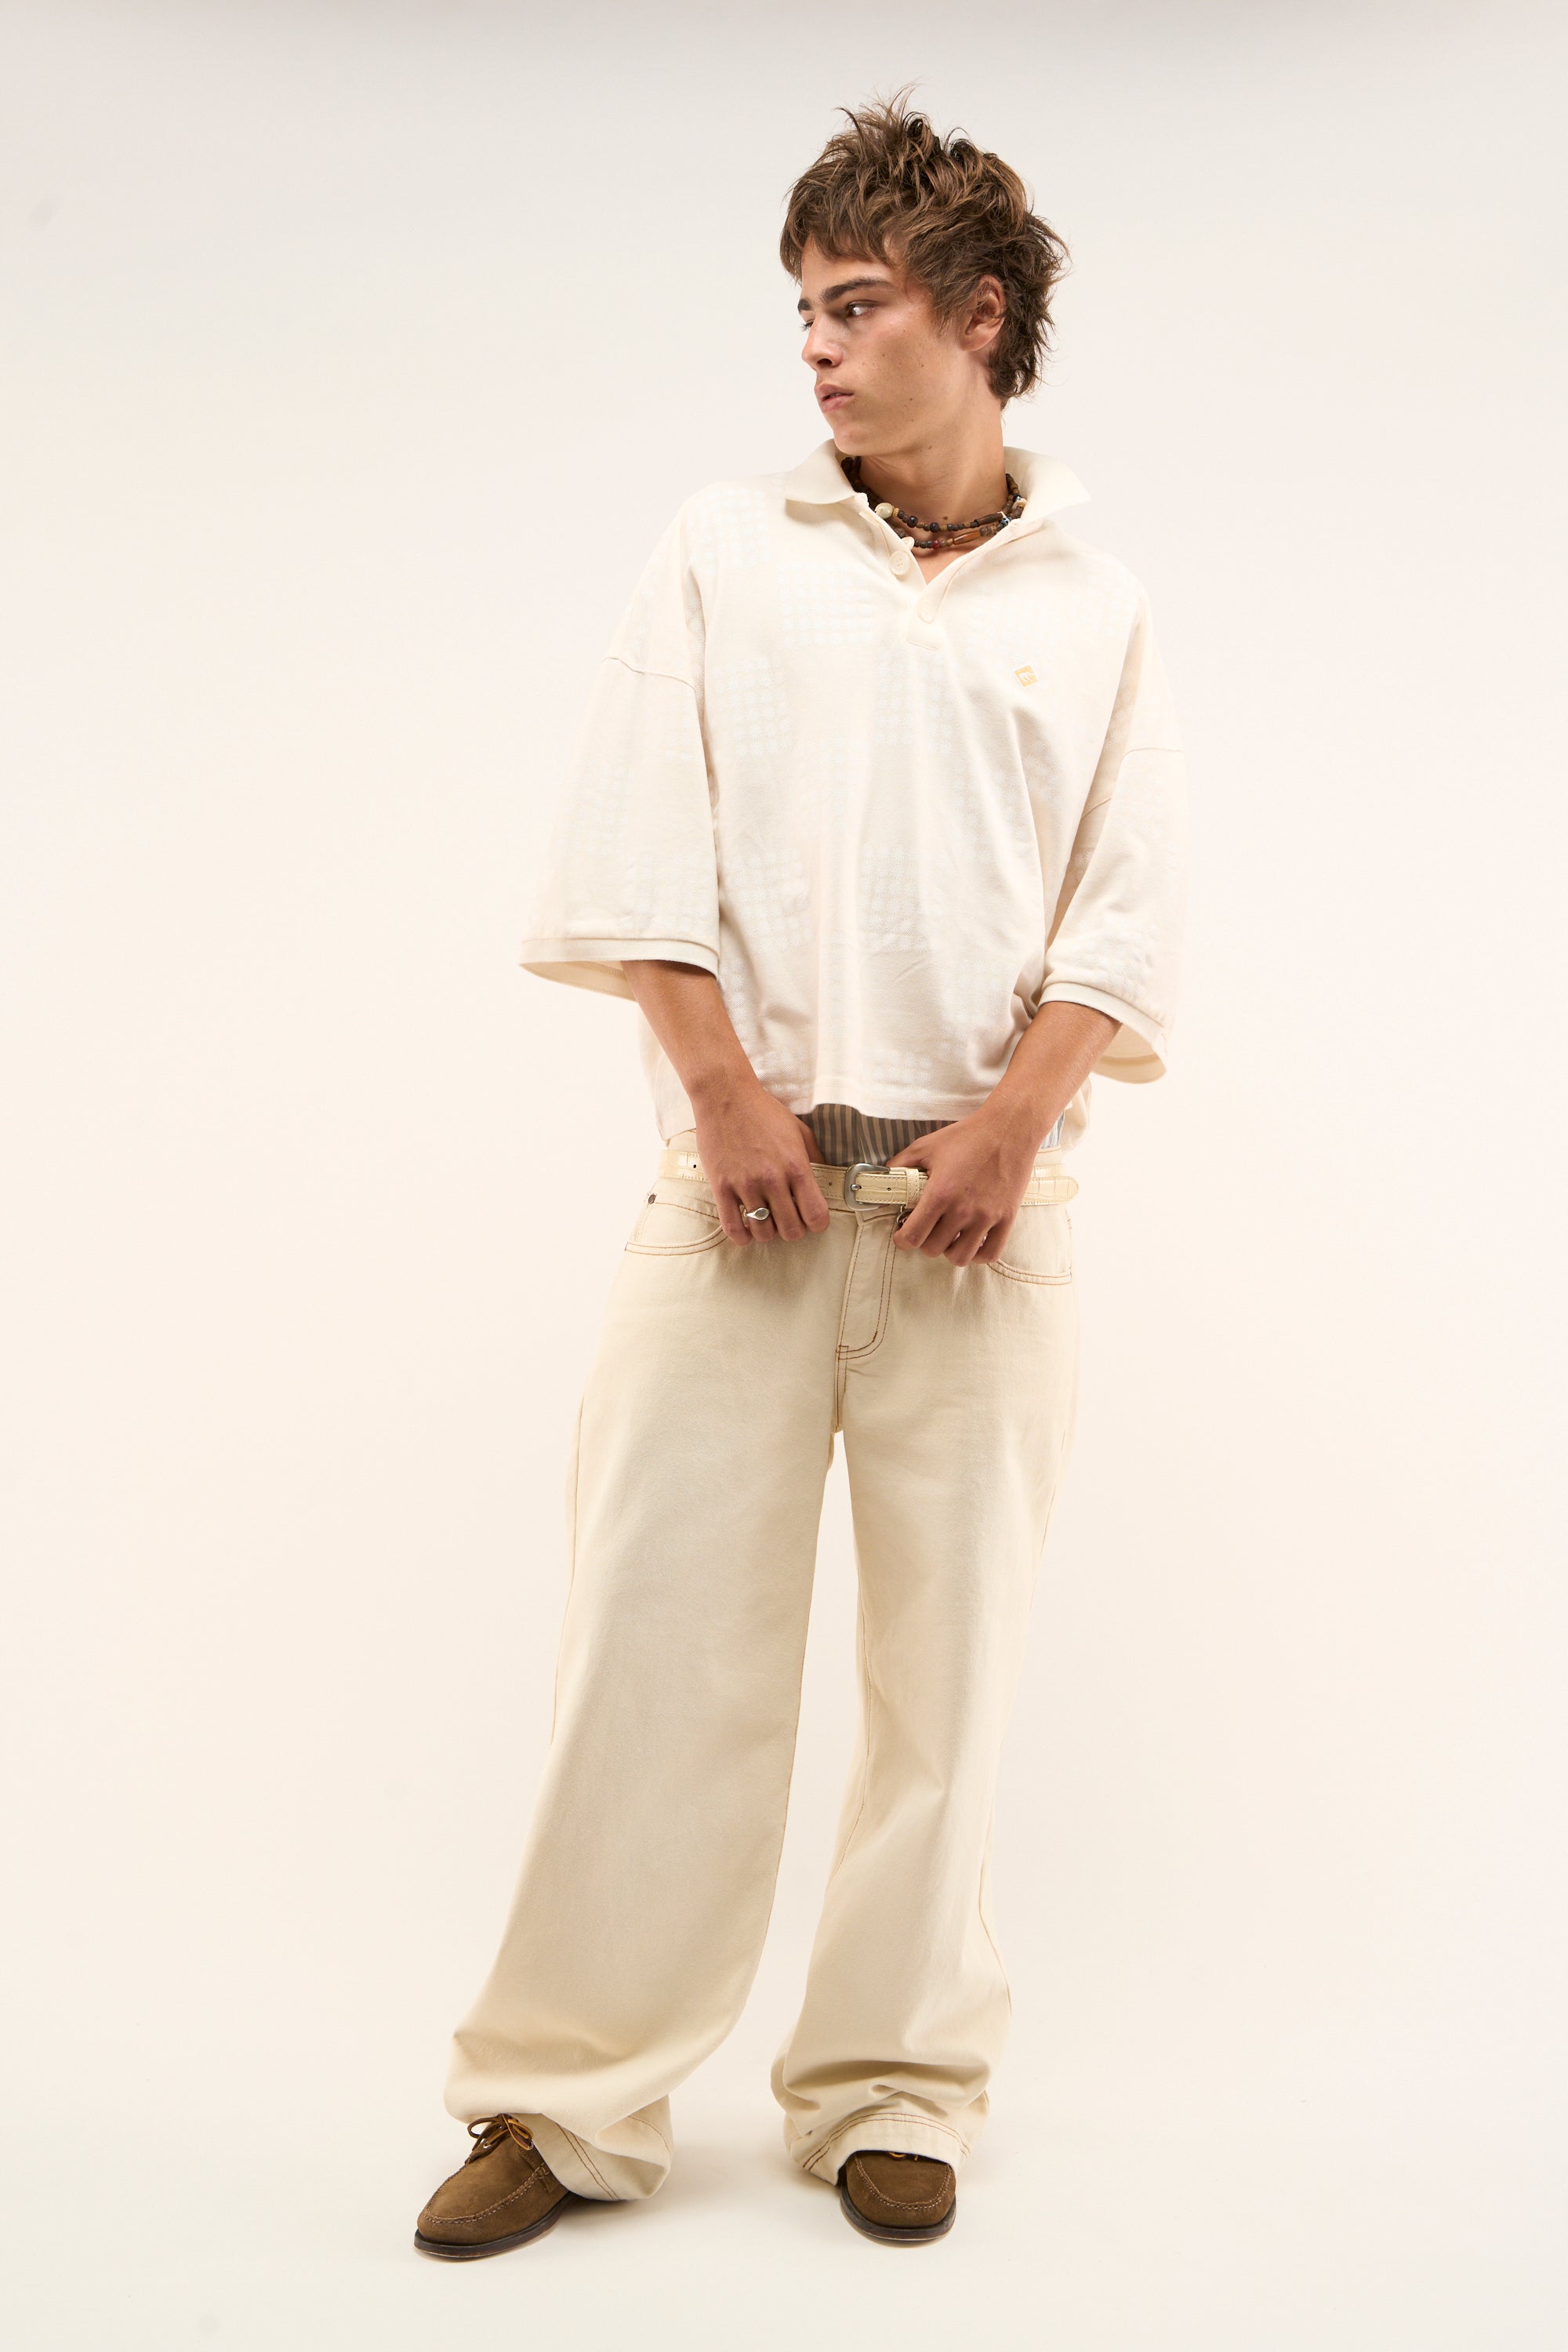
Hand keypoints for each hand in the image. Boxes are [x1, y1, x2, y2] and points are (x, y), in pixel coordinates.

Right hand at [691, 1080, 830, 1245]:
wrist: (726, 1096)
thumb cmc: (764, 1111)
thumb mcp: (799, 1129)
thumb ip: (815, 1156)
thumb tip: (827, 1176)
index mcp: (796, 1166)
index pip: (815, 1214)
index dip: (817, 1223)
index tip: (812, 1219)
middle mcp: (772, 1179)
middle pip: (791, 1230)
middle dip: (794, 1230)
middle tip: (789, 1220)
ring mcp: (745, 1185)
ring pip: (763, 1232)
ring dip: (768, 1232)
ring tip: (767, 1220)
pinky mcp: (721, 1187)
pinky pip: (732, 1227)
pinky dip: (742, 1236)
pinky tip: (746, 1227)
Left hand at [887, 1108, 1040, 1265]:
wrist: (1008, 1129)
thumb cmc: (967, 1136)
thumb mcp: (927, 1146)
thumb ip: (901, 1163)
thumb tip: (885, 1176)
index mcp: (940, 1193)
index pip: (913, 1237)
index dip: (902, 1239)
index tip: (903, 1233)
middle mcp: (962, 1210)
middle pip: (933, 1249)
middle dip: (925, 1241)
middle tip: (927, 1228)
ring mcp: (987, 1217)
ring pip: (960, 1257)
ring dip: (949, 1250)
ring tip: (949, 1236)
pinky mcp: (1007, 1219)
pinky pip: (990, 1254)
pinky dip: (977, 1254)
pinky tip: (971, 1241)